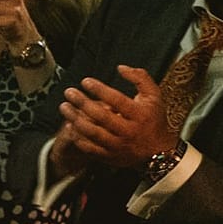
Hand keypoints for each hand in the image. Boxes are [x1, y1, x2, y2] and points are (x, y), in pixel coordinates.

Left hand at [57, 66, 173, 167]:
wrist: (158, 150)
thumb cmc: (153, 119)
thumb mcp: (154, 96)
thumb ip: (140, 78)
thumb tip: (121, 68)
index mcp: (139, 114)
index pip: (117, 100)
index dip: (99, 90)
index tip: (85, 81)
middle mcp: (128, 130)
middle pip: (101, 116)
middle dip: (82, 103)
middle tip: (69, 92)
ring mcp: (118, 145)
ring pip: (93, 133)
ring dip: (75, 119)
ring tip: (64, 107)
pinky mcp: (110, 156)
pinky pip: (90, 148)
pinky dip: (78, 137)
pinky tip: (69, 125)